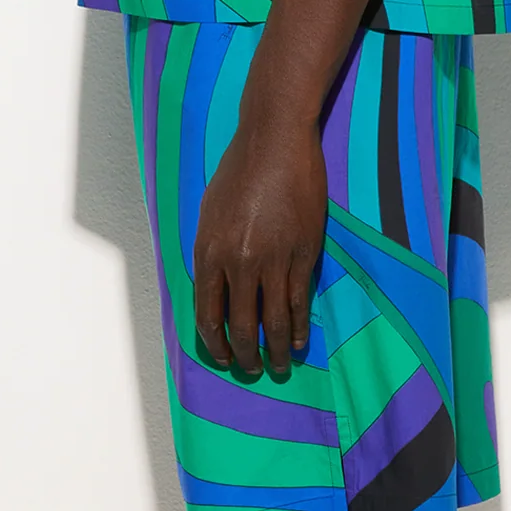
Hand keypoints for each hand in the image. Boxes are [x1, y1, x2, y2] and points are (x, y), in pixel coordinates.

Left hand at [191, 107, 327, 380]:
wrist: (275, 141)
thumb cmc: (238, 172)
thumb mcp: (209, 213)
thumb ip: (210, 253)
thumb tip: (213, 289)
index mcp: (209, 252)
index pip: (207, 314)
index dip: (215, 344)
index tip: (222, 358)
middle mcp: (238, 262)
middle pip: (241, 326)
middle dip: (245, 356)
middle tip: (251, 370)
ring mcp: (273, 259)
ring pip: (273, 321)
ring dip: (276, 351)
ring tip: (280, 367)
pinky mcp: (303, 253)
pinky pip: (298, 301)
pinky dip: (298, 327)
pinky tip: (299, 341)